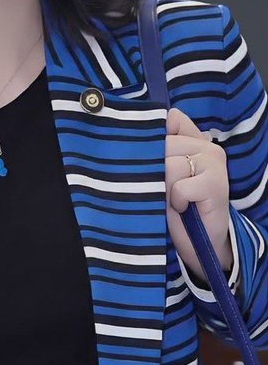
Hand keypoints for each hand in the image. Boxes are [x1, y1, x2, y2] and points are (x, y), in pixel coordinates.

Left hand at [165, 107, 231, 283]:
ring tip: (175, 200)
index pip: (170, 121)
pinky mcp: (216, 183)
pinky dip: (177, 201)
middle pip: (164, 145)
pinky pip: (180, 186)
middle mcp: (207, 146)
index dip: (155, 141)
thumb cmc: (176, 208)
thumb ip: (158, 150)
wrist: (200, 243)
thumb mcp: (162, 176)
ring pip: (170, 165)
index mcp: (194, 140)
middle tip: (165, 191)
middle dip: (156, 171)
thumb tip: (146, 129)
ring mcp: (214, 162)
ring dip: (166, 188)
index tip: (152, 161)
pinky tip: (185, 208)